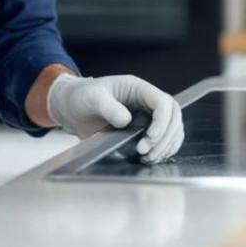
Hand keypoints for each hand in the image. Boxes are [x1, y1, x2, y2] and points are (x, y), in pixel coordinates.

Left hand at [46, 74, 183, 163]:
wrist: (72, 107)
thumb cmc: (82, 96)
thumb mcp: (92, 98)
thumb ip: (108, 107)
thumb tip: (126, 120)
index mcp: (137, 88)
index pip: (163, 102)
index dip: (162, 121)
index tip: (149, 138)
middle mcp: (146, 101)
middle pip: (173, 117)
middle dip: (165, 137)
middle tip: (146, 152)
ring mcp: (147, 116)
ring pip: (172, 130)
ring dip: (165, 146)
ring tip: (147, 158)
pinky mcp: (144, 130)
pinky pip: (164, 140)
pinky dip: (162, 150)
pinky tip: (149, 158)